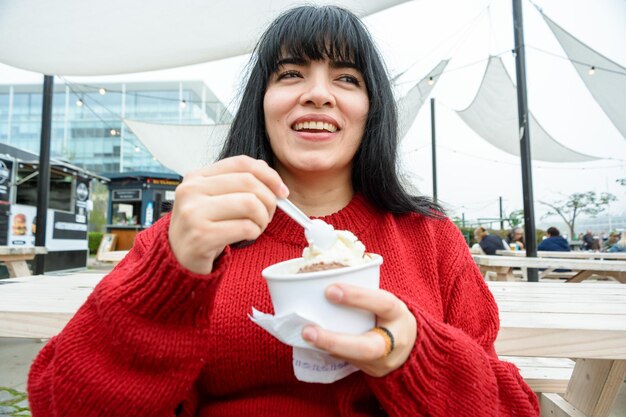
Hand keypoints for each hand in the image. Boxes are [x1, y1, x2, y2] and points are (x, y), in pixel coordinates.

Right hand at [168, 156, 287, 273]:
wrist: (178, 258)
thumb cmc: (202, 226)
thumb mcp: (213, 198)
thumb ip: (237, 182)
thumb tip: (269, 175)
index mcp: (196, 176)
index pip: (241, 163)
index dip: (269, 175)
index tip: (281, 190)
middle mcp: (191, 190)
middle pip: (249, 182)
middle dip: (269, 200)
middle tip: (268, 214)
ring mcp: (194, 213)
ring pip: (250, 204)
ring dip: (263, 218)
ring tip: (257, 226)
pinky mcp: (202, 236)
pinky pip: (245, 227)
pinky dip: (254, 232)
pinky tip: (247, 236)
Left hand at [301, 283, 416, 376]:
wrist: (411, 345)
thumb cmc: (388, 315)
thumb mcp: (384, 300)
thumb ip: (363, 294)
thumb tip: (322, 276)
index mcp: (398, 314)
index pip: (383, 304)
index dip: (358, 297)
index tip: (330, 290)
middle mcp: (394, 341)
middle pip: (368, 348)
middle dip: (335, 341)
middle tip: (308, 331)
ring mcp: (383, 361)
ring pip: (354, 359)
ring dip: (326, 348)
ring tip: (305, 336)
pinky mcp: (372, 371)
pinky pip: (348, 362)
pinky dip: (329, 351)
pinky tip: (313, 343)